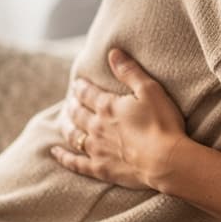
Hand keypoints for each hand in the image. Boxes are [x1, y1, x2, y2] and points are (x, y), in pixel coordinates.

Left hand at [51, 49, 188, 191]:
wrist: (166, 161)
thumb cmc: (162, 123)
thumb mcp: (150, 90)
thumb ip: (130, 72)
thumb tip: (113, 52)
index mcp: (108, 106)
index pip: (87, 93)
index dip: (81, 87)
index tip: (77, 83)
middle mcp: (96, 126)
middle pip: (77, 113)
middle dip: (72, 105)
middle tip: (70, 101)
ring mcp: (96, 149)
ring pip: (73, 135)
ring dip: (67, 126)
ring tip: (64, 121)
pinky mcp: (100, 168)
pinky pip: (75, 163)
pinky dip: (63, 157)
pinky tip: (55, 152)